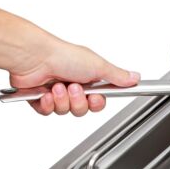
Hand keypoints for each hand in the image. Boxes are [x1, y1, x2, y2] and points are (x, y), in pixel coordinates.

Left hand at [9, 39, 139, 116]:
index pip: (98, 101)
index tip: (94, 97)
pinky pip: (48, 112)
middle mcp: (73, 85)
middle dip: (78, 101)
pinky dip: (47, 104)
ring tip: (57, 86)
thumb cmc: (63, 55)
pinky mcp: (39, 98)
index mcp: (88, 77)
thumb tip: (136, 78)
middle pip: (83, 109)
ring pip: (65, 111)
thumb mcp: (98, 66)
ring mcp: (56, 92)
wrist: (34, 57)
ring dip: (62, 100)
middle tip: (74, 88)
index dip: (97, 103)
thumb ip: (118, 76)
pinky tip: (46, 93)